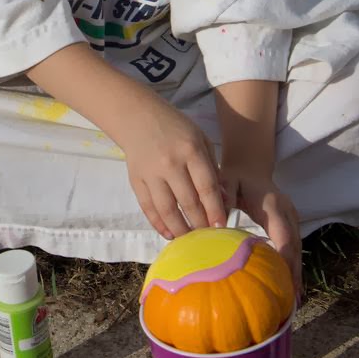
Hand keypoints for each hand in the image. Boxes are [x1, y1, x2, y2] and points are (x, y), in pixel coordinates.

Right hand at [121, 98, 226, 239]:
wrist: (137, 116)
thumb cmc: (175, 128)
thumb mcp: (200, 139)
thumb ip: (212, 167)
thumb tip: (222, 199)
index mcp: (190, 150)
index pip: (206, 187)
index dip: (215, 210)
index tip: (222, 227)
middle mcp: (170, 163)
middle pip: (188, 202)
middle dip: (200, 224)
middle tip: (208, 238)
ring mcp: (151, 173)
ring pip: (167, 210)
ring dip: (180, 229)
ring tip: (190, 240)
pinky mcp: (136, 180)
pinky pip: (148, 208)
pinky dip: (158, 224)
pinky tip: (169, 233)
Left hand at [221, 163, 302, 298]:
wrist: (250, 167)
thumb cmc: (236, 176)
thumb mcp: (227, 179)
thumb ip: (223, 192)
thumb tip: (217, 216)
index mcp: (273, 204)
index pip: (282, 232)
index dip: (284, 254)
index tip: (282, 276)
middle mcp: (287, 212)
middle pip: (294, 245)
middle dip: (294, 271)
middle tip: (291, 298)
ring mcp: (291, 219)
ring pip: (297, 249)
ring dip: (296, 272)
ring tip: (293, 300)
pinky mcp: (289, 226)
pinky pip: (293, 248)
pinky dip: (292, 267)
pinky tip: (290, 287)